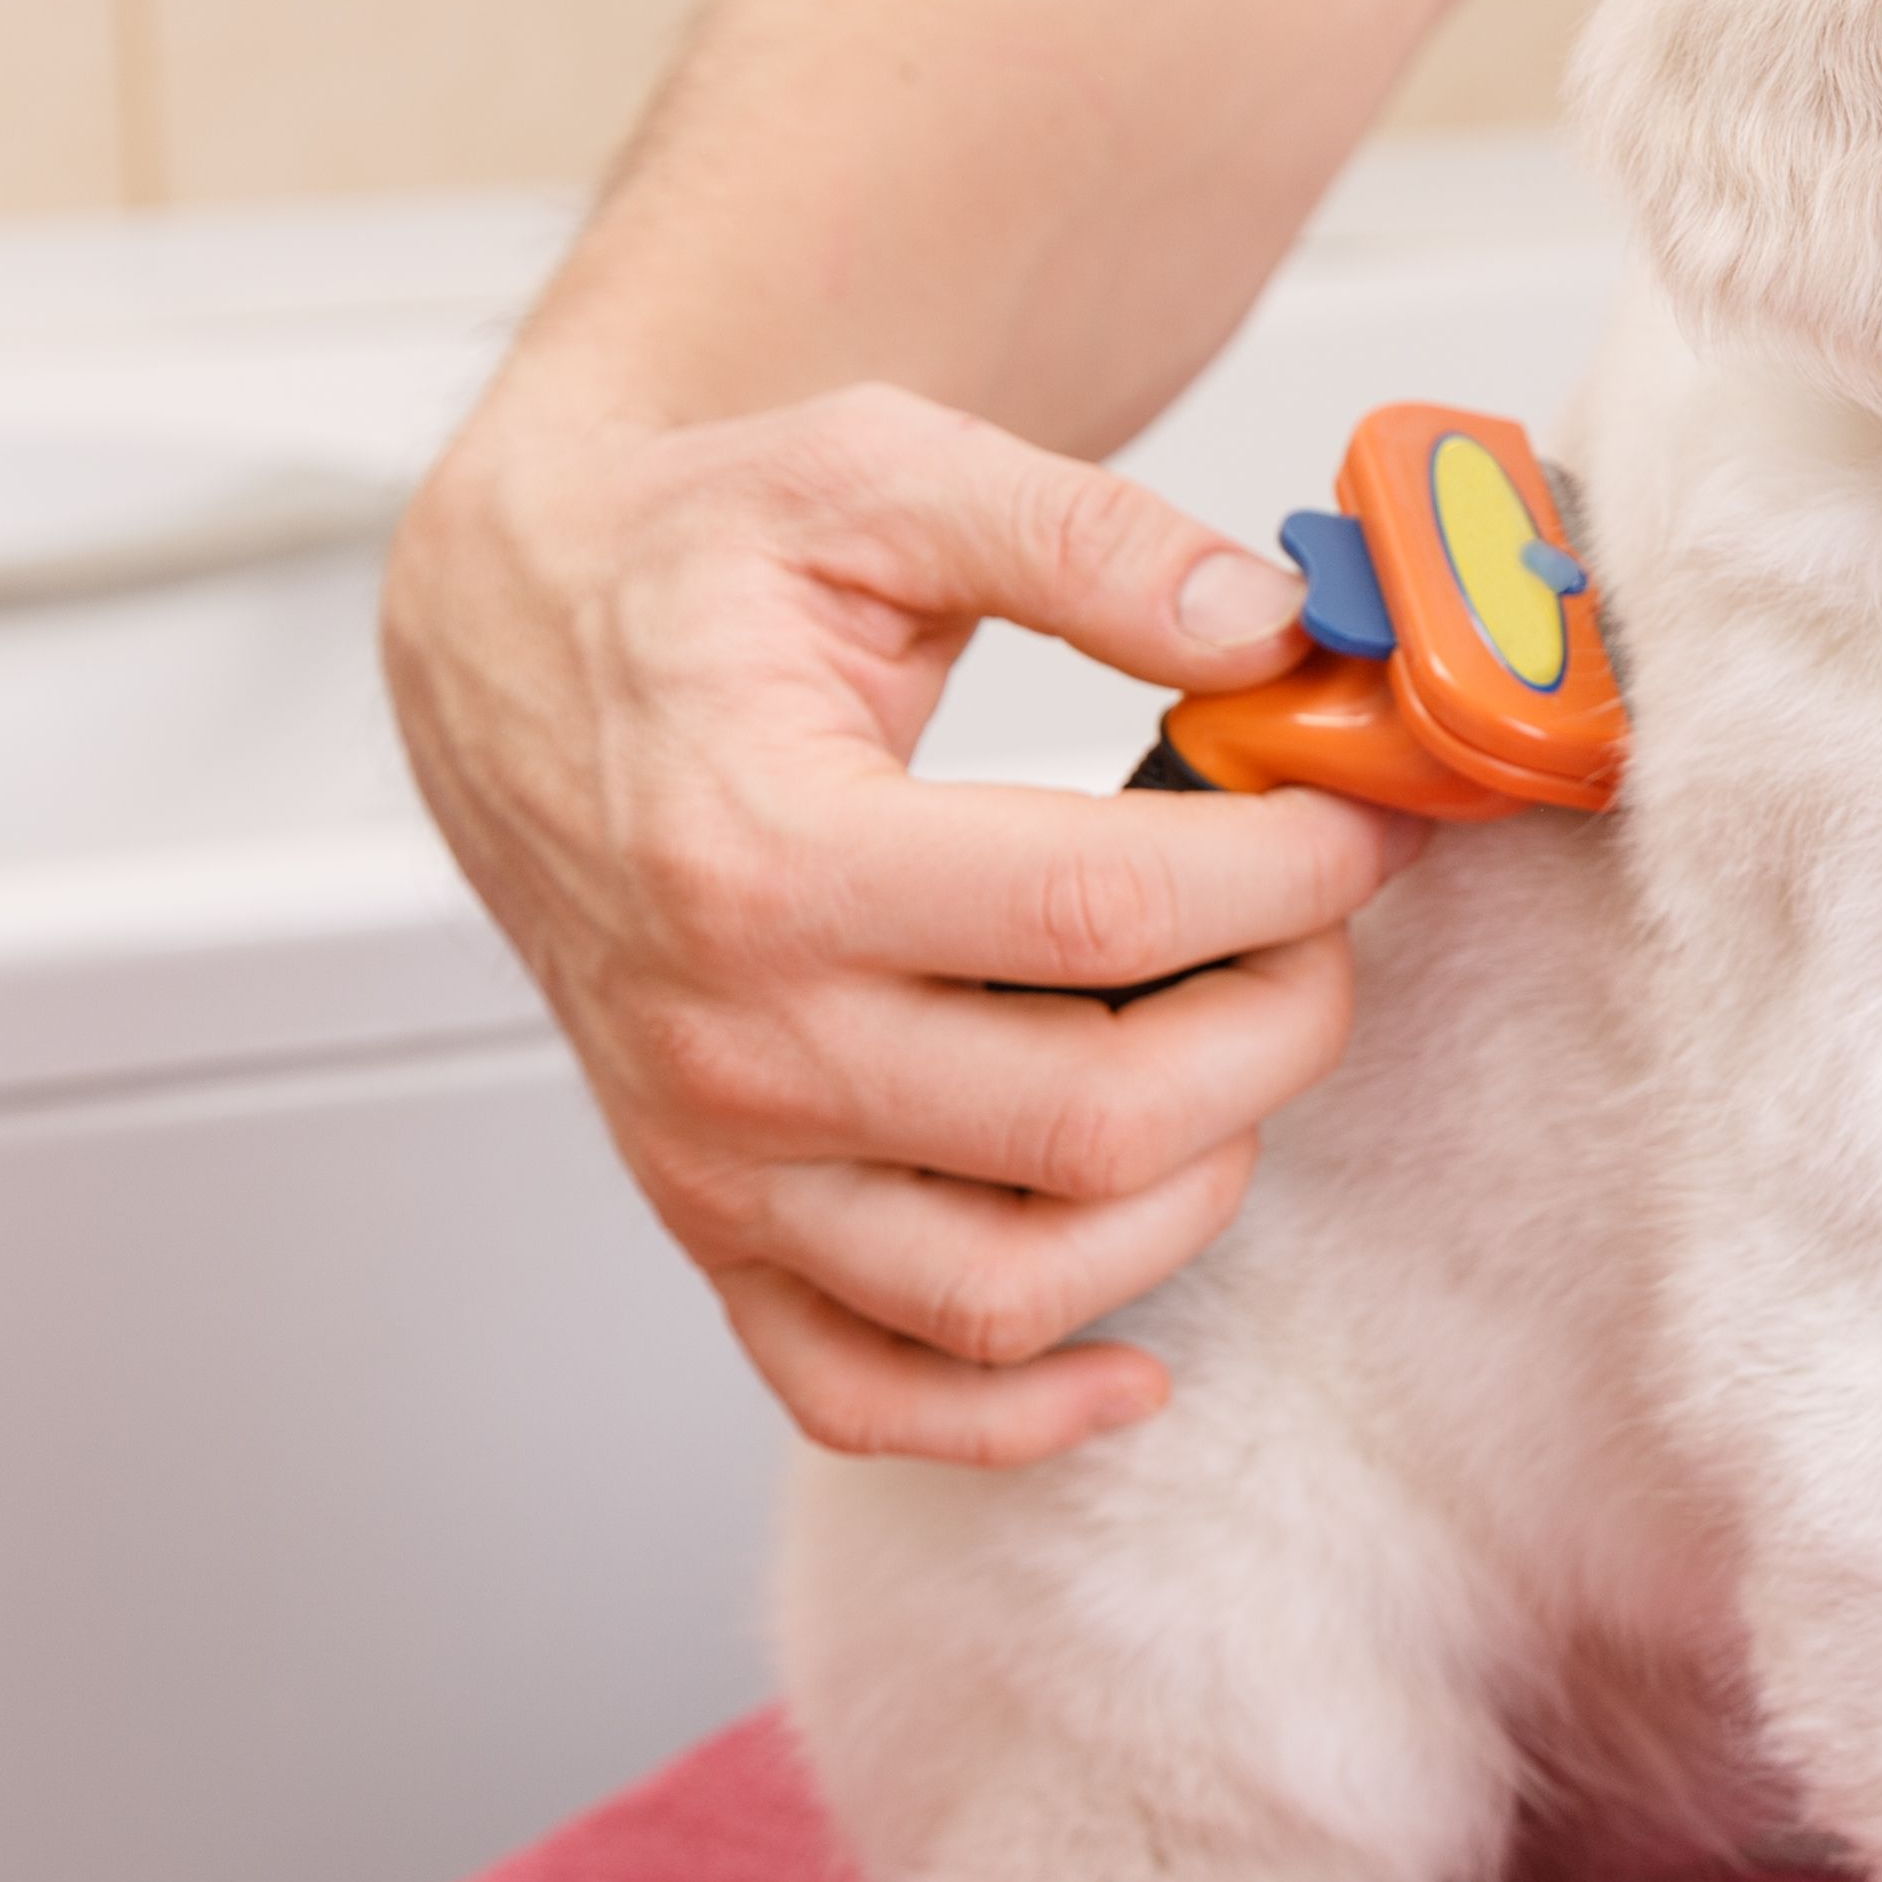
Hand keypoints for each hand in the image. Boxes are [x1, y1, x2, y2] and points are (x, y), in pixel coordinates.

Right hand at [382, 383, 1413, 1463]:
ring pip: (1010, 1289)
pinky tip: (1135, 1357)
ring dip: (1189, 1195)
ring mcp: (714, 1160)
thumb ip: (1084, 538)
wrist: (516, 646)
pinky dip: (1017, 1410)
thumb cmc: (695, 558)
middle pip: (1095, 1122)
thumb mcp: (877, 470)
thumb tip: (1274, 631)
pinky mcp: (714, 1224)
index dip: (1293, 867)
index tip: (1365, 813)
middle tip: (1323, 921)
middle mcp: (730, 1041)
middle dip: (1281, 1023)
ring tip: (1234, 1049)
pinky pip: (865, 1391)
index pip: (1107, 912)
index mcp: (764, 854)